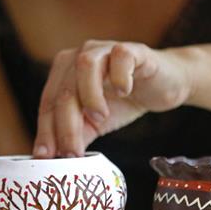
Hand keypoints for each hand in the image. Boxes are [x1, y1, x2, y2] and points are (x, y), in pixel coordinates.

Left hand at [33, 40, 191, 157]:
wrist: (164, 85)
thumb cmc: (124, 100)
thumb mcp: (95, 124)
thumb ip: (75, 136)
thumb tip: (51, 160)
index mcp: (65, 72)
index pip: (49, 102)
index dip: (46, 130)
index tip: (46, 157)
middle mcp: (81, 56)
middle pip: (65, 89)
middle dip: (66, 124)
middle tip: (73, 152)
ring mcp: (106, 49)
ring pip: (85, 65)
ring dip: (89, 95)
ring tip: (100, 118)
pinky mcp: (133, 49)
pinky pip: (120, 56)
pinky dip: (120, 76)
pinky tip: (124, 92)